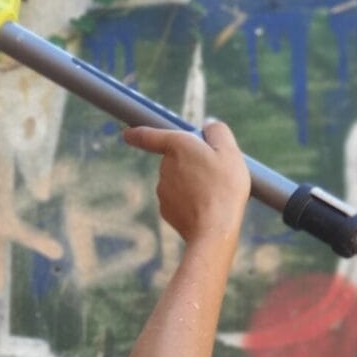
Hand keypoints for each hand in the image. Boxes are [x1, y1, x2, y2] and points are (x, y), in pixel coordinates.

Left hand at [123, 120, 250, 243]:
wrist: (214, 229)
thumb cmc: (224, 187)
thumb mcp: (229, 151)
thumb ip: (217, 131)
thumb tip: (208, 127)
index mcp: (177, 146)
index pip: (148, 135)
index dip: (137, 133)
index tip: (127, 134)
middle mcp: (164, 166)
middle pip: (176, 158)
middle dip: (191, 162)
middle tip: (215, 172)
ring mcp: (162, 189)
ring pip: (178, 180)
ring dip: (193, 183)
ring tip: (213, 193)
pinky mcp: (165, 209)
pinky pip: (178, 199)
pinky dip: (190, 201)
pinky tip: (205, 207)